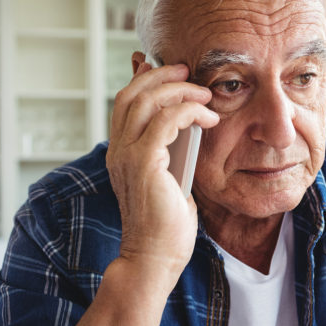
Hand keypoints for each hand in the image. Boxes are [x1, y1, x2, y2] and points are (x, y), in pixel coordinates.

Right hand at [106, 62, 218, 284]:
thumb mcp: (170, 176)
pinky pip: (164, 122)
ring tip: (205, 93)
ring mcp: (127, 156)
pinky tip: (207, 117)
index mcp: (121, 151)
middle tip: (190, 71)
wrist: (155, 257)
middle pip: (131, 94)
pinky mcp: (144, 164)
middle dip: (162, 75)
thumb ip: (171, 150)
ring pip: (146, 101)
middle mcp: (117, 149)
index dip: (144, 78)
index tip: (171, 69)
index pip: (125, 101)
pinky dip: (188, 111)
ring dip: (179, 90)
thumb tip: (185, 126)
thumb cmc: (166, 223)